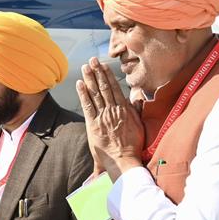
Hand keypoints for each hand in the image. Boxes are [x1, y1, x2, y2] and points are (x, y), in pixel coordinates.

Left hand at [76, 57, 143, 180]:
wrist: (124, 159)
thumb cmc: (133, 145)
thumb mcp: (139, 125)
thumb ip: (136, 110)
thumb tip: (138, 98)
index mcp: (124, 109)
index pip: (114, 88)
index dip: (108, 76)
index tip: (104, 66)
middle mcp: (113, 110)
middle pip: (104, 87)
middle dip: (97, 72)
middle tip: (92, 60)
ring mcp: (103, 116)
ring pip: (95, 93)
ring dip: (89, 79)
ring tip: (85, 67)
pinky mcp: (94, 124)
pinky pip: (88, 105)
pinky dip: (83, 94)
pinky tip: (80, 84)